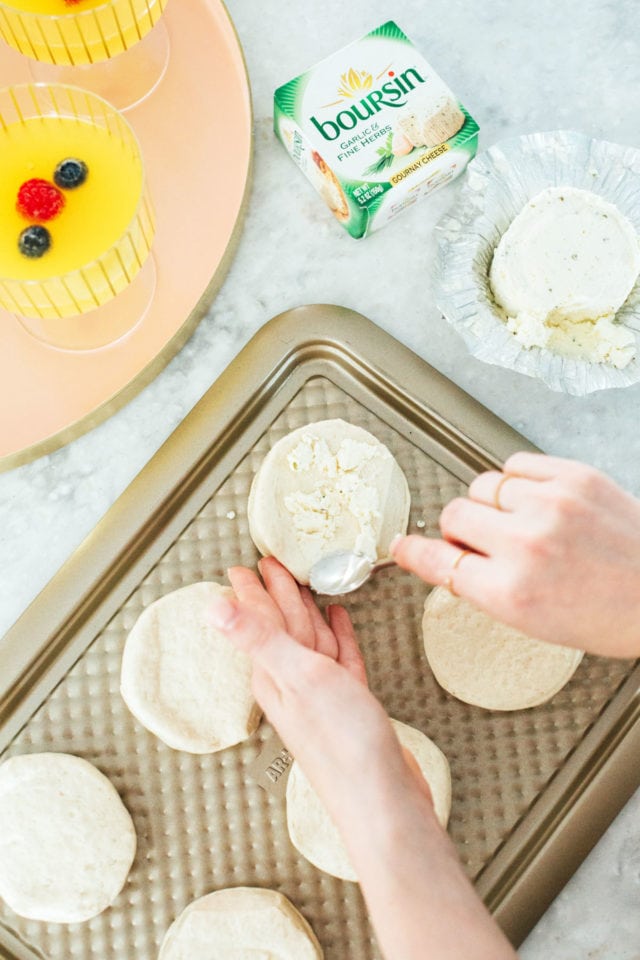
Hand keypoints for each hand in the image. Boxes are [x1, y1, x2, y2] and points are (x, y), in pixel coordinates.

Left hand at [210, 557, 516, 959]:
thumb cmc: (343, 743)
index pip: (260, 621)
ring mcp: (322, 696)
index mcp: (275, 675)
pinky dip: (339, 637)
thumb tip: (213, 609)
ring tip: (304, 584)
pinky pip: (340, 660)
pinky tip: (339, 621)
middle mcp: (293, 684)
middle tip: (271, 563)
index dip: (253, 591)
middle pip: (283, 627)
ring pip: (311, 642)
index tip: (245, 566)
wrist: (383, 800)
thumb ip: (258, 639)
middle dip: (276, 593)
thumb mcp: (298, 677)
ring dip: (307, 611)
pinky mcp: (350, 706)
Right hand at [391, 452, 639, 657]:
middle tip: (486, 541)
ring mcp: (551, 504)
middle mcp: (526, 545)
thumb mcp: (533, 620)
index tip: (400, 546)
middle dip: (461, 530)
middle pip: (454, 515)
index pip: (439, 563)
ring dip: (491, 504)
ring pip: (482, 486)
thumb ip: (483, 586)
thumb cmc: (606, 613)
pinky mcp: (573, 476)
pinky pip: (515, 465)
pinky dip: (518, 482)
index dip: (414, 553)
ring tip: (521, 522)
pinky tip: (538, 501)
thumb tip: (445, 555)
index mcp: (512, 593)